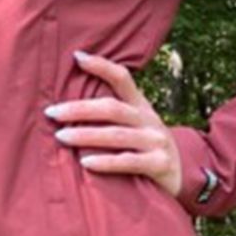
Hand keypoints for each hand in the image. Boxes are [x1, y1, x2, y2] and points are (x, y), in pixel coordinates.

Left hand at [43, 49, 182, 197]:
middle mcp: (149, 120)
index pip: (122, 78)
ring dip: (85, 135)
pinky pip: (128, 162)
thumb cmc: (146, 148)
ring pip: (116, 135)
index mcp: (141, 106)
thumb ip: (112, 113)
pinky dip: (105, 162)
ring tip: (60, 136)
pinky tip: (85, 163)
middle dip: (79, 109)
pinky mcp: (160, 164)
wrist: (183, 177)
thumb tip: (68, 104)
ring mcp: (156, 142)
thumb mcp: (136, 125)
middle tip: (52, 112)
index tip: (76, 57)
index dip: (101, 66)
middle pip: (111, 108)